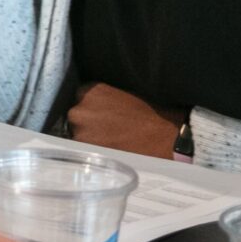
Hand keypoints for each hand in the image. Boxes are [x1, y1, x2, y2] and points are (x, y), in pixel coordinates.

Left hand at [65, 82, 185, 158]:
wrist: (165, 138)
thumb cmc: (149, 117)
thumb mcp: (122, 96)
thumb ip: (101, 101)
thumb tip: (92, 108)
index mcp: (90, 91)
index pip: (80, 99)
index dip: (90, 109)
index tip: (100, 116)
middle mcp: (80, 109)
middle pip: (76, 117)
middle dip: (87, 124)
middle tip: (106, 131)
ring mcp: (80, 130)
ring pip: (77, 134)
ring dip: (88, 138)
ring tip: (111, 142)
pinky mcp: (86, 149)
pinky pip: (82, 149)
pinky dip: (92, 150)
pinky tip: (109, 150)